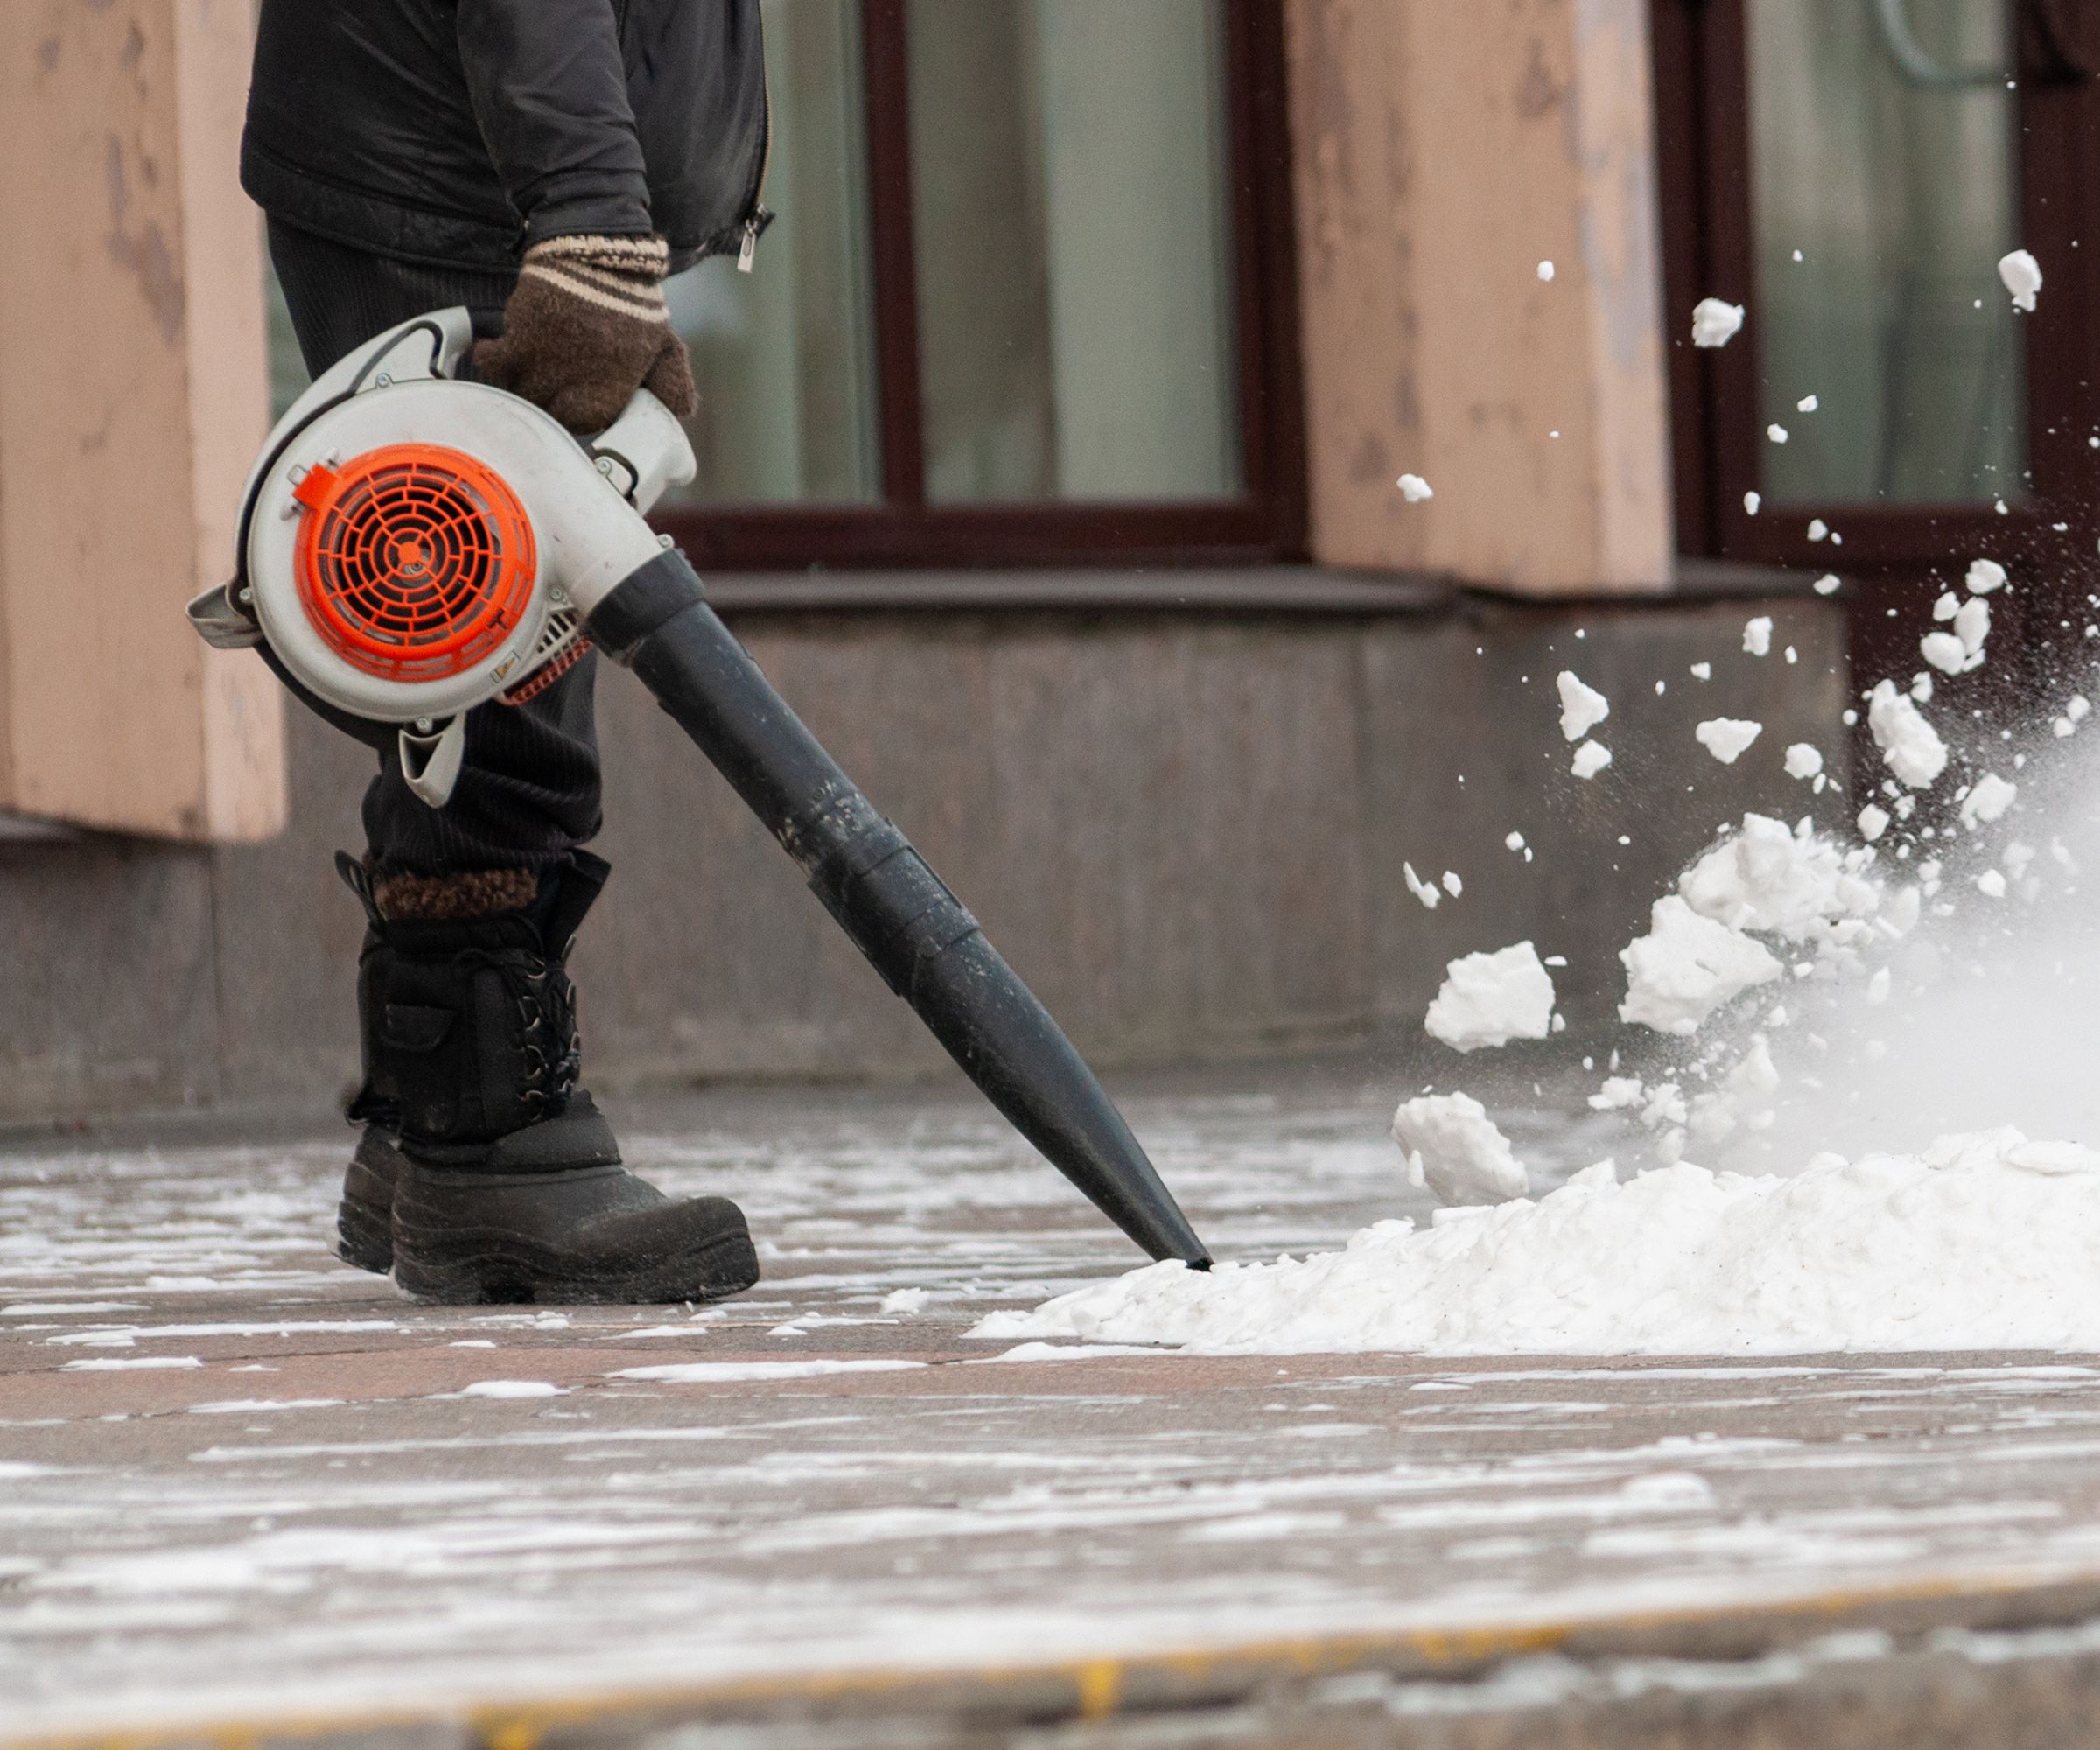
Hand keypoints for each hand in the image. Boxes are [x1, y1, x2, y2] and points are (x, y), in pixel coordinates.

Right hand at [473, 234, 696, 433]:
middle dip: (544, 400)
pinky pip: (493, 361)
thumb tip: (682, 413)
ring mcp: (547, 360)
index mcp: (614, 387)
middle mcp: (578, 381)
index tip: (568, 402)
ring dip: (517, 383)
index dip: (575, 415)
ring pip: (518, 391)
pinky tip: (494, 349)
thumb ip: (671, 382)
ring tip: (522, 368)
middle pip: (547, 411)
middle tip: (542, 385)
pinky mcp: (520, 334)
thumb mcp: (663, 344)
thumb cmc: (632, 300)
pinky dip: (490, 358)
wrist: (600, 250)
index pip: (585, 423)